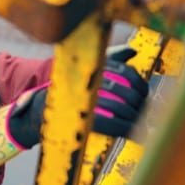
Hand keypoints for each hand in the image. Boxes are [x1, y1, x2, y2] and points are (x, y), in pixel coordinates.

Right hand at [7, 48, 148, 145]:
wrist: (39, 109)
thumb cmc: (68, 90)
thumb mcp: (86, 68)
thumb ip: (111, 58)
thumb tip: (132, 51)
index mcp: (90, 65)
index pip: (124, 71)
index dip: (139, 83)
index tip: (144, 94)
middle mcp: (87, 79)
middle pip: (125, 90)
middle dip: (139, 103)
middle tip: (145, 111)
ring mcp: (84, 98)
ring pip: (119, 107)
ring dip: (134, 117)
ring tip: (142, 123)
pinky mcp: (82, 117)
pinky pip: (110, 124)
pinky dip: (125, 129)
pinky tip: (134, 133)